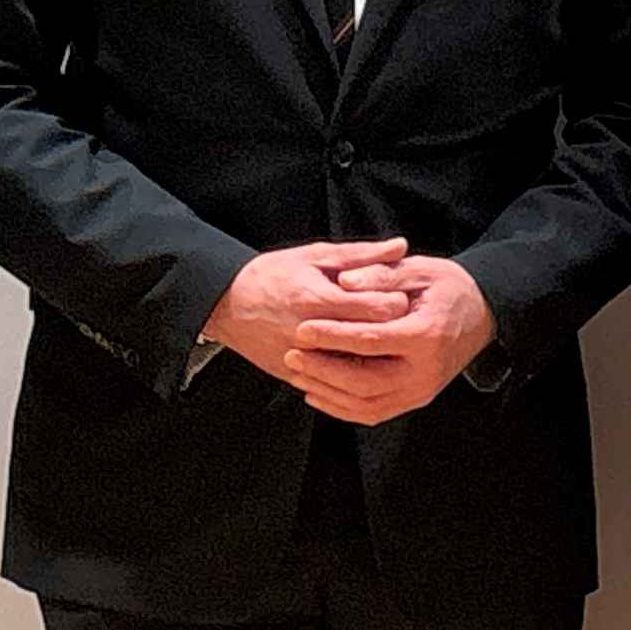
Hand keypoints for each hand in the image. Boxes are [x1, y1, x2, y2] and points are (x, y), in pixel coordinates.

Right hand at [203, 240, 412, 406]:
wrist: (225, 304)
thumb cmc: (272, 274)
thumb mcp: (314, 256)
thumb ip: (361, 255)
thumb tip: (402, 246)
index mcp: (318, 299)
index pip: (379, 309)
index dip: (399, 304)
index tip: (404, 298)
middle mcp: (309, 334)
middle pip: (373, 341)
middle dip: (394, 331)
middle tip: (405, 321)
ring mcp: (301, 359)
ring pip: (357, 370)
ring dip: (376, 357)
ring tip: (387, 342)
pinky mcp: (294, 375)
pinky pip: (334, 383)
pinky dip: (353, 373)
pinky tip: (363, 359)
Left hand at [287, 251, 494, 423]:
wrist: (482, 314)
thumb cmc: (447, 288)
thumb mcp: (418, 270)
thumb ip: (380, 275)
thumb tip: (343, 281)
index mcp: (427, 335)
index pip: (372, 341)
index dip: (333, 336)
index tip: (301, 330)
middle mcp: (426, 371)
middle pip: (365, 382)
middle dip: (323, 371)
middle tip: (291, 357)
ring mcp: (422, 390)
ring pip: (366, 404)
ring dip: (327, 392)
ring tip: (297, 374)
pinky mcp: (416, 399)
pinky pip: (373, 412)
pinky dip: (341, 407)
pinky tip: (317, 393)